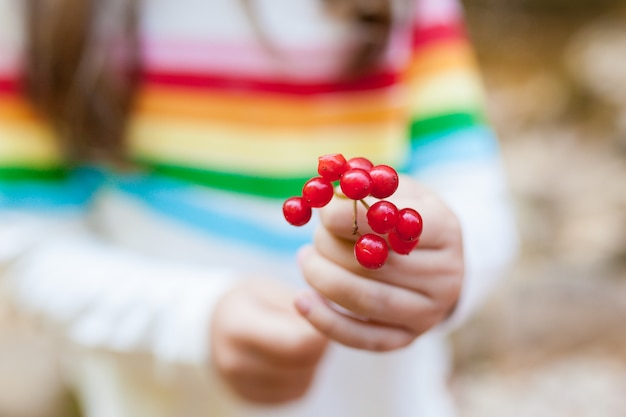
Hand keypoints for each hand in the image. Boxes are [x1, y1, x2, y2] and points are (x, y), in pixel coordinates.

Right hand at [211, 279, 327, 403]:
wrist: (218, 325)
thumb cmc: (250, 300)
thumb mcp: (270, 288)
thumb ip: (300, 303)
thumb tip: (329, 316)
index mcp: (236, 325)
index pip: (297, 343)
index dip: (320, 330)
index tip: (322, 314)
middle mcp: (234, 361)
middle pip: (302, 362)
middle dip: (319, 343)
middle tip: (313, 323)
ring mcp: (241, 385)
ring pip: (304, 379)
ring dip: (314, 360)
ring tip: (301, 337)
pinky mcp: (253, 399)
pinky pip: (298, 392)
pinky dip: (304, 373)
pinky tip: (292, 354)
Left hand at [295, 176, 463, 350]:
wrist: (432, 261)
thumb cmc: (402, 217)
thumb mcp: (395, 192)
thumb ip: (365, 187)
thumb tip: (325, 194)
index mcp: (446, 230)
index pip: (399, 225)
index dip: (356, 218)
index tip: (324, 213)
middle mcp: (446, 276)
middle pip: (379, 265)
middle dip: (332, 249)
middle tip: (313, 238)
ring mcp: (429, 313)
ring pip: (366, 302)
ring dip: (323, 280)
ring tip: (306, 259)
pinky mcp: (407, 339)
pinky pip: (360, 337)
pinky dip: (325, 320)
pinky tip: (302, 300)